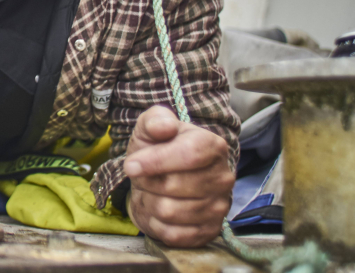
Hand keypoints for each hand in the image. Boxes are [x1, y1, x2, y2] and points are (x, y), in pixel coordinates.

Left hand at [124, 106, 234, 246]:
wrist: (158, 179)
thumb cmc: (156, 150)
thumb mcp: (149, 128)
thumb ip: (155, 120)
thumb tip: (165, 126)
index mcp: (213, 146)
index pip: (190, 154)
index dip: (156, 161)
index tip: (130, 164)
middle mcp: (223, 177)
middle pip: (174, 185)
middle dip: (147, 181)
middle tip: (143, 176)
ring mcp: (219, 207)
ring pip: (170, 212)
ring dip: (149, 201)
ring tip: (151, 191)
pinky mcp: (209, 231)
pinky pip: (173, 234)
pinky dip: (156, 223)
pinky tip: (158, 209)